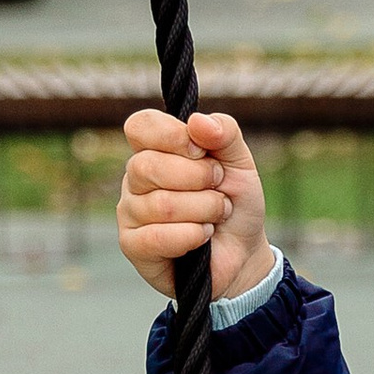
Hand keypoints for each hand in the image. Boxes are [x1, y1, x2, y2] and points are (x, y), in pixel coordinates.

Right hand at [116, 109, 272, 302]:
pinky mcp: (133, 245)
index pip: (140, 126)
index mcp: (156, 149)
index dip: (171, 135)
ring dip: (205, 211)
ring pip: (161, 204)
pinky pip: (156, 237)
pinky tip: (202, 237)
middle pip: (147, 165)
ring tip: (215, 216)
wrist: (244, 253)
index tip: (201, 151)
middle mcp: (135, 178)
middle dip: (199, 178)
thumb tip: (197, 121)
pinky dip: (192, 236)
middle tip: (218, 189)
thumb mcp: (240, 163)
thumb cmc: (235, 203)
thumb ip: (225, 133)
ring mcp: (130, 212)